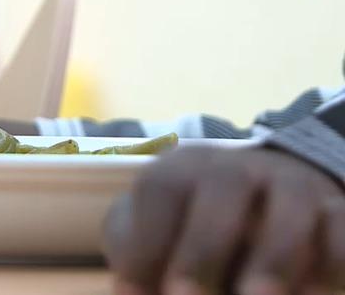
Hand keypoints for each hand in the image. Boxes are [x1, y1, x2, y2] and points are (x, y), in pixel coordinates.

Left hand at [104, 146, 344, 293]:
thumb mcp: (156, 237)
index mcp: (182, 170)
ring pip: (291, 204)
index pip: (160, 190)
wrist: (261, 201)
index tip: (130, 292)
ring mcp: (292, 186)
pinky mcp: (335, 210)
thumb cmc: (189, 231)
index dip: (145, 242)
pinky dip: (334, 261)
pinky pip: (342, 226)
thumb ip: (145, 261)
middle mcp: (237, 170)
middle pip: (223, 187)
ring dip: (275, 256)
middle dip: (204, 248)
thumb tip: (135, 290)